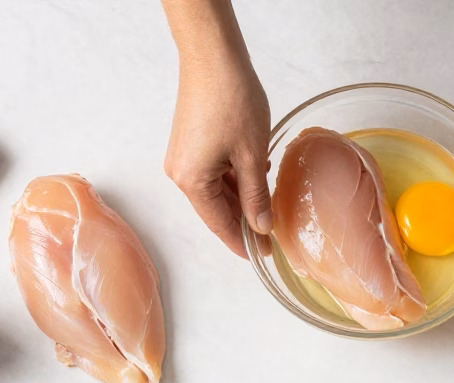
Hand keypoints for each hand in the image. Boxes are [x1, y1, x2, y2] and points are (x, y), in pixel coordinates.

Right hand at [164, 55, 271, 257]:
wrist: (213, 56)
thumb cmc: (231, 100)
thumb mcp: (252, 155)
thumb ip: (256, 196)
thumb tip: (260, 226)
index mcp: (191, 181)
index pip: (219, 224)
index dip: (244, 242)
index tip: (264, 254)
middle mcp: (180, 172)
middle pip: (216, 208)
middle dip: (244, 219)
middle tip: (273, 233)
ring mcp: (183, 156)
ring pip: (217, 188)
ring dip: (242, 195)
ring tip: (269, 201)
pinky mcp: (190, 142)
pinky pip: (213, 170)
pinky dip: (235, 176)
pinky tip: (257, 173)